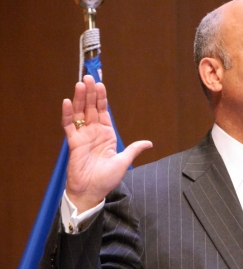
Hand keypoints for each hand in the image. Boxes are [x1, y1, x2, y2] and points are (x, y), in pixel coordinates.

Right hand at [62, 75, 151, 213]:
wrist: (91, 191)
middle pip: (91, 108)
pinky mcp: (73, 142)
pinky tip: (68, 102)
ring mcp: (83, 136)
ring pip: (80, 113)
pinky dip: (67, 114)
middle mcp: (94, 132)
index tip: (100, 84)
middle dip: (90, 93)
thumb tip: (149, 143)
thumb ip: (134, 149)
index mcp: (107, 134)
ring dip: (80, 98)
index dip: (102, 98)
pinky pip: (69, 125)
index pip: (103, 111)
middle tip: (88, 77)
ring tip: (80, 84)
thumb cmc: (107, 178)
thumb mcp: (124, 161)